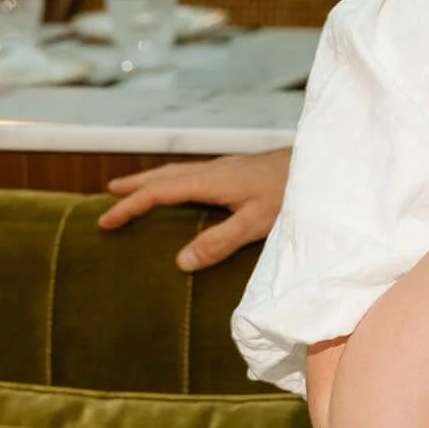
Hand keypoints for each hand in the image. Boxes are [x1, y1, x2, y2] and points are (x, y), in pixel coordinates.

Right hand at [98, 152, 289, 269]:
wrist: (322, 165)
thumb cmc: (292, 194)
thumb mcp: (256, 223)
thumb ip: (219, 242)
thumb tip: (180, 262)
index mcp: (210, 181)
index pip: (158, 192)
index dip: (130, 206)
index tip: (106, 220)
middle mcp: (213, 170)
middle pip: (162, 176)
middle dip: (133, 186)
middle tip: (107, 196)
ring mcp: (226, 167)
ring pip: (178, 171)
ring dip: (152, 180)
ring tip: (133, 189)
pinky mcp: (238, 170)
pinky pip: (193, 174)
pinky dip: (174, 180)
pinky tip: (182, 190)